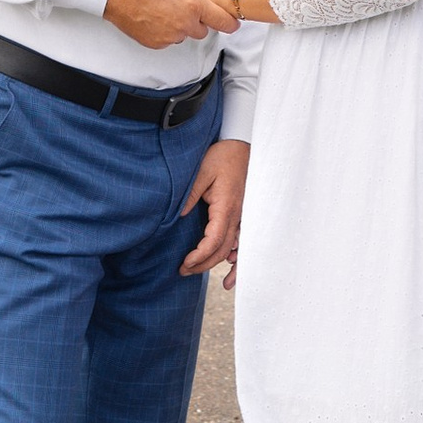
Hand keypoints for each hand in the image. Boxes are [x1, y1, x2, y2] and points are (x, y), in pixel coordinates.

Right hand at [104, 0, 235, 49]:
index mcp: (193, 4)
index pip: (222, 22)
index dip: (230, 23)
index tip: (233, 23)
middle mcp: (184, 23)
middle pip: (203, 30)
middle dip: (200, 20)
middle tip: (189, 7)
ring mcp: (169, 35)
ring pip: (184, 35)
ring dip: (182, 26)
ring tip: (169, 9)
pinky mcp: (155, 42)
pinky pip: (168, 40)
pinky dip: (166, 32)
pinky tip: (157, 16)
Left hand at [178, 136, 250, 284]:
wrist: (242, 146)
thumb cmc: (222, 157)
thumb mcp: (201, 172)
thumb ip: (190, 195)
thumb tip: (179, 216)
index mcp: (226, 208)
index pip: (214, 241)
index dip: (200, 256)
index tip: (185, 263)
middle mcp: (237, 216)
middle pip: (223, 250)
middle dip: (204, 264)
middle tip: (184, 271)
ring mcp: (243, 216)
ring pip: (234, 248)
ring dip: (220, 264)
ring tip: (209, 277)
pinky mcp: (243, 213)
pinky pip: (242, 239)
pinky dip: (237, 254)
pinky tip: (231, 262)